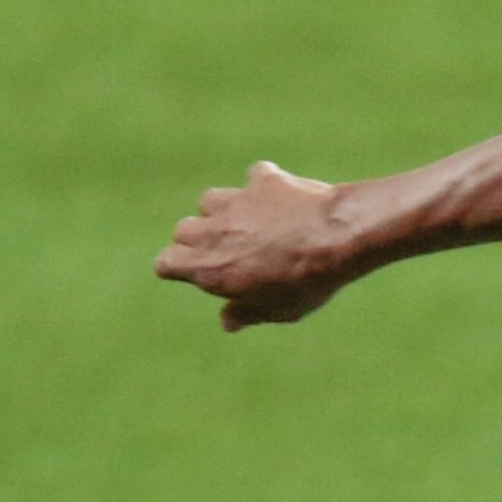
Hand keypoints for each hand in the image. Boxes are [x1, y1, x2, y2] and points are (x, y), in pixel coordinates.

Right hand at [155, 162, 358, 329]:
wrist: (335, 237)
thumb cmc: (306, 282)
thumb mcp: (277, 310)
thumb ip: (247, 313)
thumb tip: (227, 322)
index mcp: (209, 268)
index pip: (166, 262)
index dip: (176, 267)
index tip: (193, 273)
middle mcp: (213, 231)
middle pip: (183, 230)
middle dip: (198, 241)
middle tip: (227, 254)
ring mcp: (235, 201)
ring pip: (209, 201)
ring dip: (222, 212)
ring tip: (250, 226)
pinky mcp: (260, 180)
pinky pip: (254, 179)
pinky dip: (264, 189)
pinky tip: (283, 201)